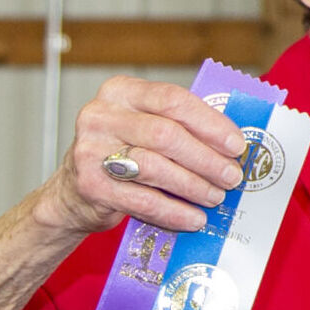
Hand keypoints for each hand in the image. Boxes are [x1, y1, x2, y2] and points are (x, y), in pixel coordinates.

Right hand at [39, 76, 251, 237]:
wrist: (72, 191)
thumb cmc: (122, 153)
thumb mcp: (144, 127)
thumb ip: (180, 126)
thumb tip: (233, 145)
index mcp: (121, 92)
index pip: (172, 99)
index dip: (210, 124)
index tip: (237, 145)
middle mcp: (101, 116)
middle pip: (167, 135)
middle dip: (207, 159)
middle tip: (232, 176)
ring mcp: (90, 150)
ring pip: (156, 167)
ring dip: (194, 186)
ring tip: (216, 197)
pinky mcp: (90, 185)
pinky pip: (142, 200)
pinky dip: (174, 211)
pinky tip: (194, 218)